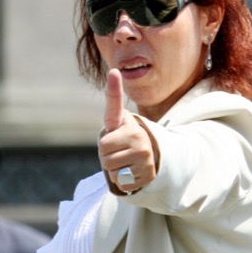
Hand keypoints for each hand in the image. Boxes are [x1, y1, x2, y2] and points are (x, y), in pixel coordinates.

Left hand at [99, 69, 157, 192]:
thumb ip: (111, 114)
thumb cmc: (124, 140)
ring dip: (113, 168)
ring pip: (110, 167)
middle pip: (103, 151)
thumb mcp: (117, 126)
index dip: (114, 88)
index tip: (113, 71)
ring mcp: (144, 155)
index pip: (115, 104)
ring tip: (124, 161)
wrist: (148, 158)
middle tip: (118, 151)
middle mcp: (138, 136)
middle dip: (106, 154)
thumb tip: (114, 72)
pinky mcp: (147, 174)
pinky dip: (121, 180)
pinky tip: (131, 172)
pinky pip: (120, 180)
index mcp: (127, 123)